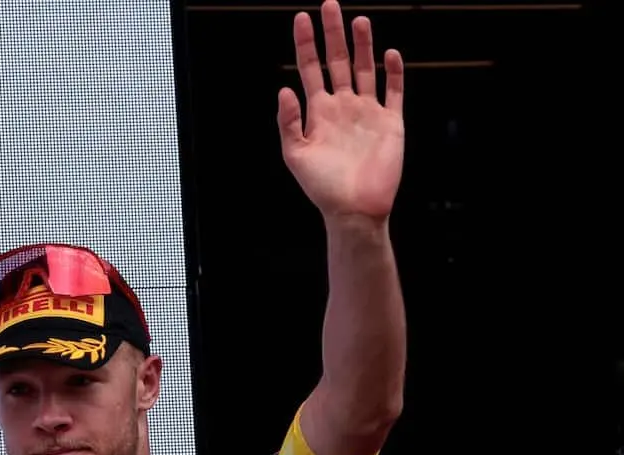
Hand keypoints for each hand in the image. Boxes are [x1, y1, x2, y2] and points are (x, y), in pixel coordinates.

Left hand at [278, 0, 403, 221]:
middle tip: (330, 4)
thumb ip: (288, 122)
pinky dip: (394, 73)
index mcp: (318, 112)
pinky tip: (389, 53)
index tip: (301, 18)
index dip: (306, 44)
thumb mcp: (296, 154)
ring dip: (364, 45)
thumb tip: (284, 88)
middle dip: (334, 34)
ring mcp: (368, 112)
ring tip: (359, 20)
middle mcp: (343, 107)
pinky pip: (394, 92)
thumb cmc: (322, 187)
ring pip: (366, 70)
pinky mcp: (391, 123)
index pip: (310, 69)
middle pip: (338, 61)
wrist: (354, 209)